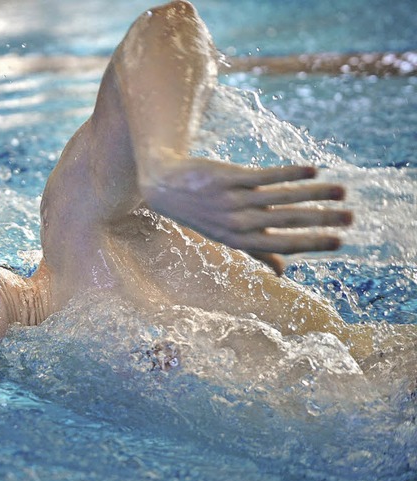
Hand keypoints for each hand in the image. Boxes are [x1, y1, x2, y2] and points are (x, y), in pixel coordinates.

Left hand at [140, 158, 352, 275]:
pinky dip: (288, 174)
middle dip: (322, 220)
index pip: (282, 245)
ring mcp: (231, 199)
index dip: (311, 243)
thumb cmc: (202, 214)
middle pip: (287, 222)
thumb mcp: (227, 237)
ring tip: (341, 191)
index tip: (340, 242)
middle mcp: (237, 223)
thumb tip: (283, 274)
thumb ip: (257, 253)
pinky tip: (312, 171)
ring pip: (280, 198)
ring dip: (314, 194)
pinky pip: (262, 176)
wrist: (165, 188)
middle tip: (352, 218)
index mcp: (239, 241)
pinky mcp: (226, 177)